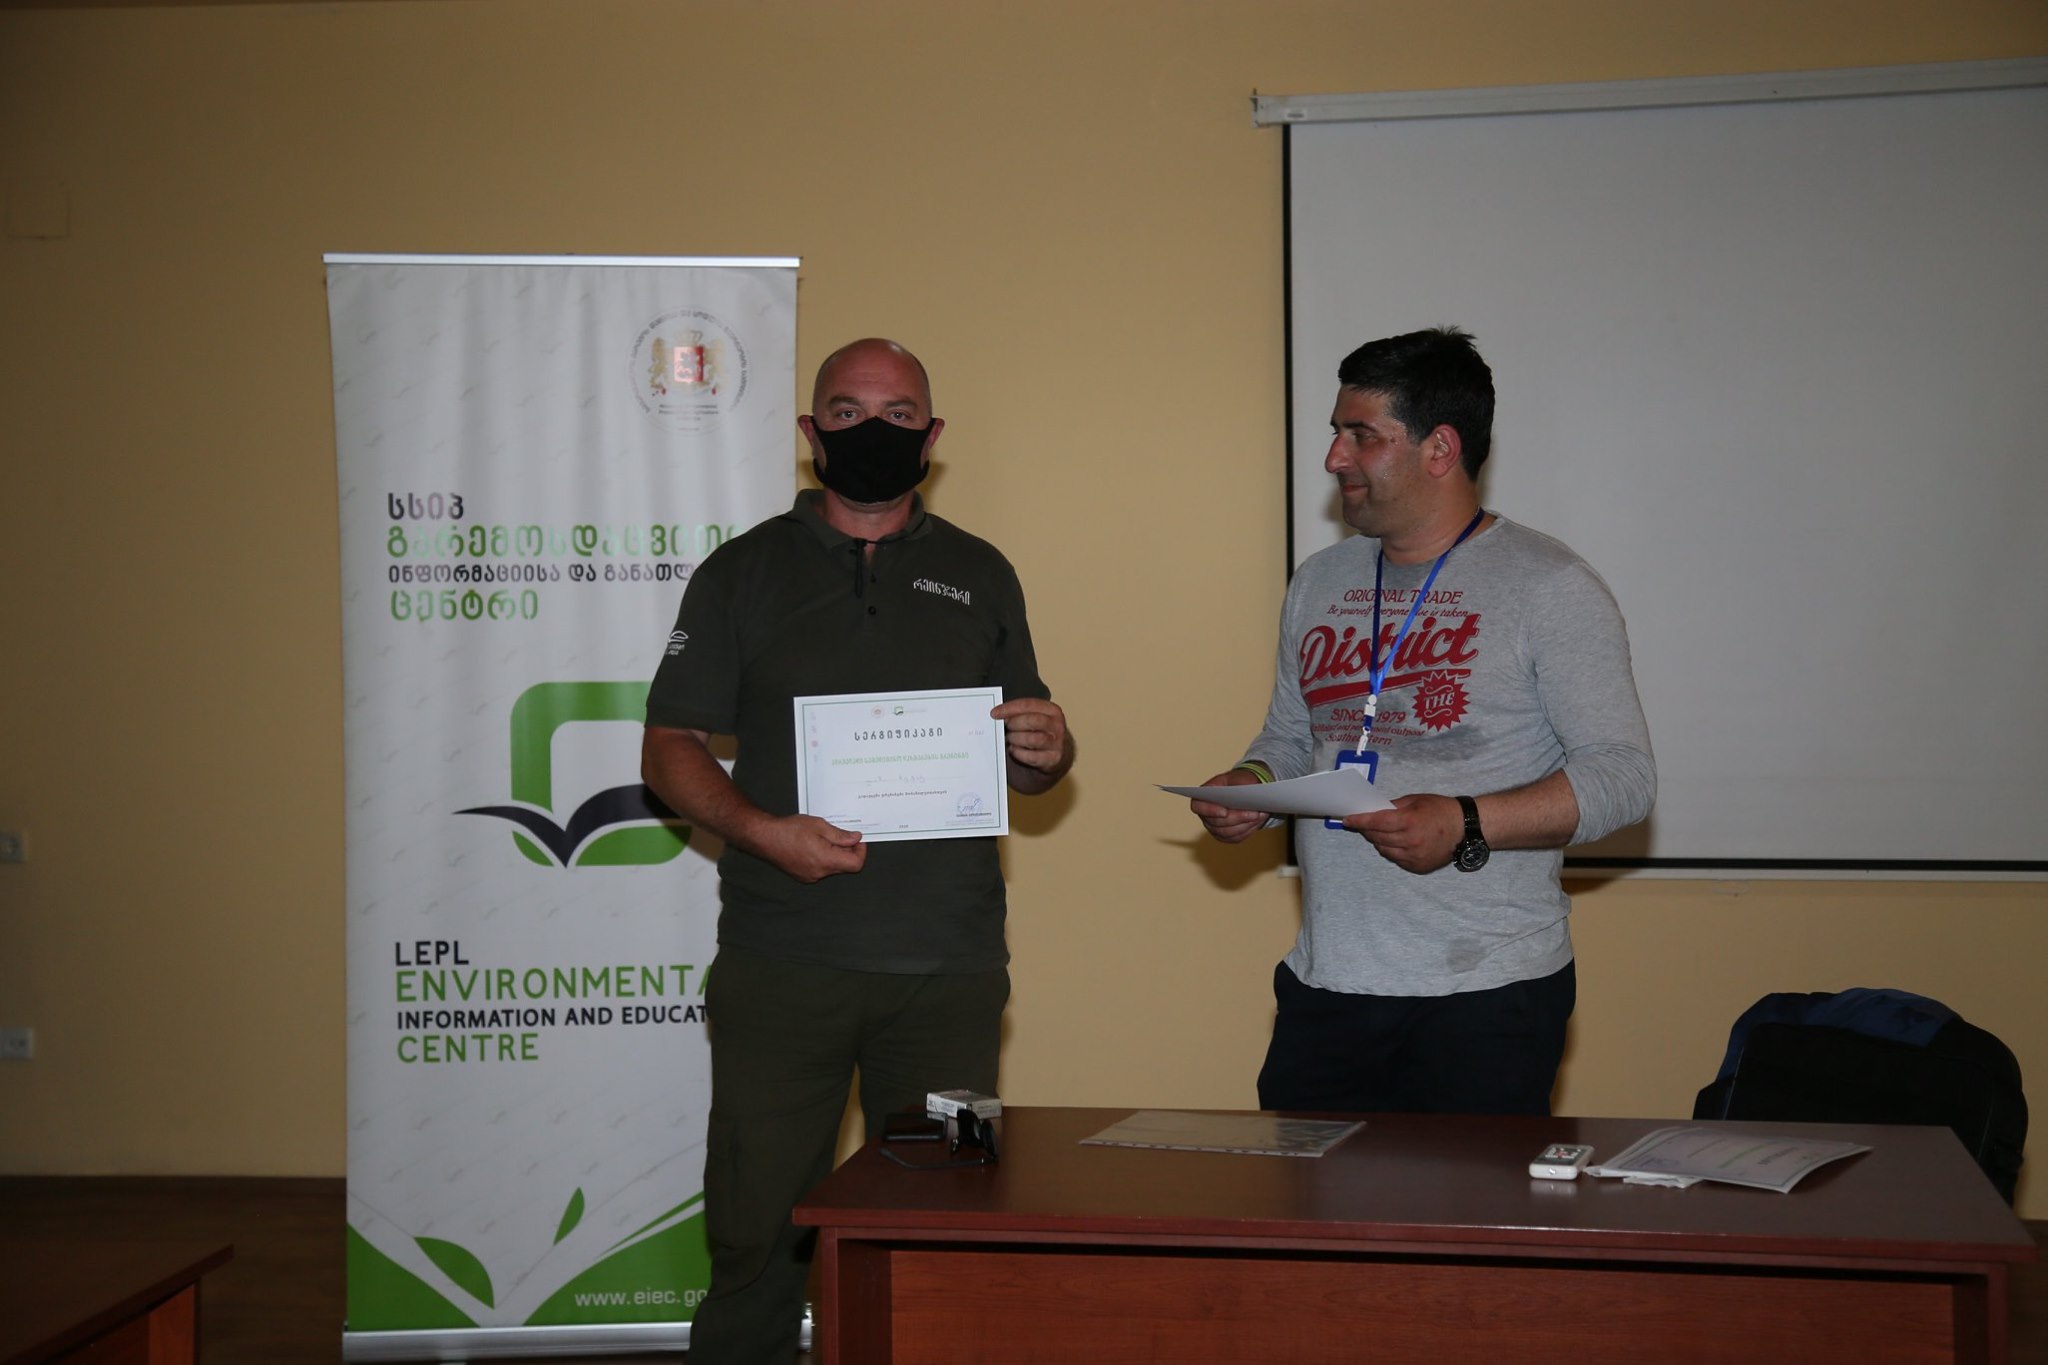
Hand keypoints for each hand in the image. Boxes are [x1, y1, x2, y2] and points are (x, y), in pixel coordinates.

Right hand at [754, 814, 866, 882]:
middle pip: (845, 866)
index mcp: (826, 859)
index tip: (857, 840)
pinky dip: (824, 859)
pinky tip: (814, 845)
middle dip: (848, 851)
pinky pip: (821, 870)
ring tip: (824, 838)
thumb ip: (840, 835)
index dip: (861, 852)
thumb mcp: (819, 826)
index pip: (856, 864)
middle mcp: (819, 872)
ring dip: (835, 855)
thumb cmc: (788, 830)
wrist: (765, 838)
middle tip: (842, 835)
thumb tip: (855, 839)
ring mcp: (810, 876)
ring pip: (833, 868)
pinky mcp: (803, 876)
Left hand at [993, 697, 1070, 781]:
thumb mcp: (1034, 718)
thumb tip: (998, 714)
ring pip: (1032, 739)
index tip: (994, 713)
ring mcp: (1057, 743)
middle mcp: (1057, 725)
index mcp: (1052, 710)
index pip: (1028, 704)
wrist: (1056, 754)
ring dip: (1016, 739)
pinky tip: (1014, 750)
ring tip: (1010, 739)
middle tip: (1006, 727)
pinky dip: (1019, 753)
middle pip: (1032, 720)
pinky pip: (1032, 756)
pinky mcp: (1053, 758)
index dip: (1009, 708)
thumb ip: (1020, 714)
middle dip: (1014, 724)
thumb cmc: (1040, 733)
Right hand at [1190, 768, 1271, 843]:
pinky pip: (1236, 837)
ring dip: (1245, 825)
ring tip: (1260, 815)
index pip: (1198, 806)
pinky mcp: (1225, 836)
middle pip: (1216, 822)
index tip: (1225, 812)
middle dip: (1237, 818)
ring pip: (1227, 832)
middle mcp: (1205, 814)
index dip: (1209, 810)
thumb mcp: (1239, 777)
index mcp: (1203, 796)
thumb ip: (1240, 786)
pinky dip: (1248, 830)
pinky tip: (1257, 821)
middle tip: (1254, 813)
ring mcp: (1214, 827)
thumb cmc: (1240, 782)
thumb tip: (1247, 797)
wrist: (1246, 791)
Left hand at [1341, 793, 1462, 873]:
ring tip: (1380, 833)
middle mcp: (1410, 841)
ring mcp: (1414, 856)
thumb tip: (1373, 811)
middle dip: (1367, 830)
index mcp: (1409, 821)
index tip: (1347, 820)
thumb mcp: (1416, 800)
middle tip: (1363, 824)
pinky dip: (1391, 850)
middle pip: (1377, 837)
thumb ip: (1393, 806)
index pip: (1375, 822)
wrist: (1465, 829)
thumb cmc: (1440, 810)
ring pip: (1384, 850)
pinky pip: (1395, 859)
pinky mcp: (1418, 866)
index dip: (1359, 821)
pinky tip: (1395, 842)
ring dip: (1377, 841)